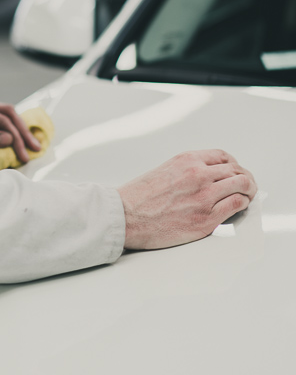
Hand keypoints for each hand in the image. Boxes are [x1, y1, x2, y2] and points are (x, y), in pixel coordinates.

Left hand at [0, 100, 41, 161]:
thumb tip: (8, 138)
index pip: (0, 120)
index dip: (15, 137)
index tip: (24, 155)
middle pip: (7, 112)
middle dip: (23, 130)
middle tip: (35, 149)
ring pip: (6, 113)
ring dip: (20, 128)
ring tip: (32, 144)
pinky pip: (0, 118)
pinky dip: (12, 127)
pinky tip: (20, 137)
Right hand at [118, 149, 256, 249]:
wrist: (125, 216)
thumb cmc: (139, 197)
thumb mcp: (165, 169)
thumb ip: (188, 170)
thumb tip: (209, 176)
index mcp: (187, 160)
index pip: (223, 156)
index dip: (234, 165)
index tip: (235, 171)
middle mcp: (198, 174)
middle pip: (236, 170)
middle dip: (245, 178)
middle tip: (247, 185)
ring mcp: (204, 196)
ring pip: (242, 185)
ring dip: (249, 190)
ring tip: (248, 196)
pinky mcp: (206, 218)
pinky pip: (237, 205)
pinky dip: (242, 204)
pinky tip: (238, 207)